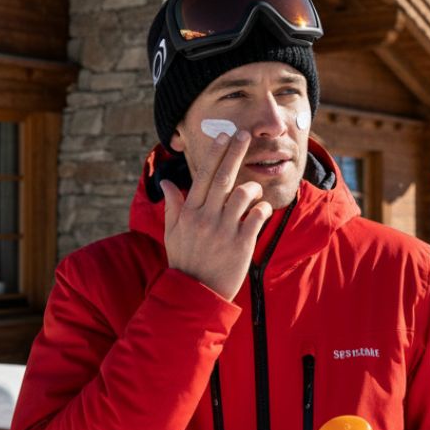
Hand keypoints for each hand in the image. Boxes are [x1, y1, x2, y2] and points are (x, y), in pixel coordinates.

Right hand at [159, 129, 271, 300]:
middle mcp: (206, 218)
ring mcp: (224, 230)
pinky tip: (262, 211)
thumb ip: (173, 206)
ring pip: (242, 195)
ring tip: (253, 193)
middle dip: (235, 153)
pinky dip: (263, 209)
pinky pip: (257, 216)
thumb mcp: (172, 233)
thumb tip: (166, 183)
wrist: (195, 294)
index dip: (215, 154)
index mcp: (190, 212)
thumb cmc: (184, 261)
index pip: (204, 176)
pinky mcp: (242, 244)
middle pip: (223, 178)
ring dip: (252, 189)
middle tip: (245, 135)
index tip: (224, 135)